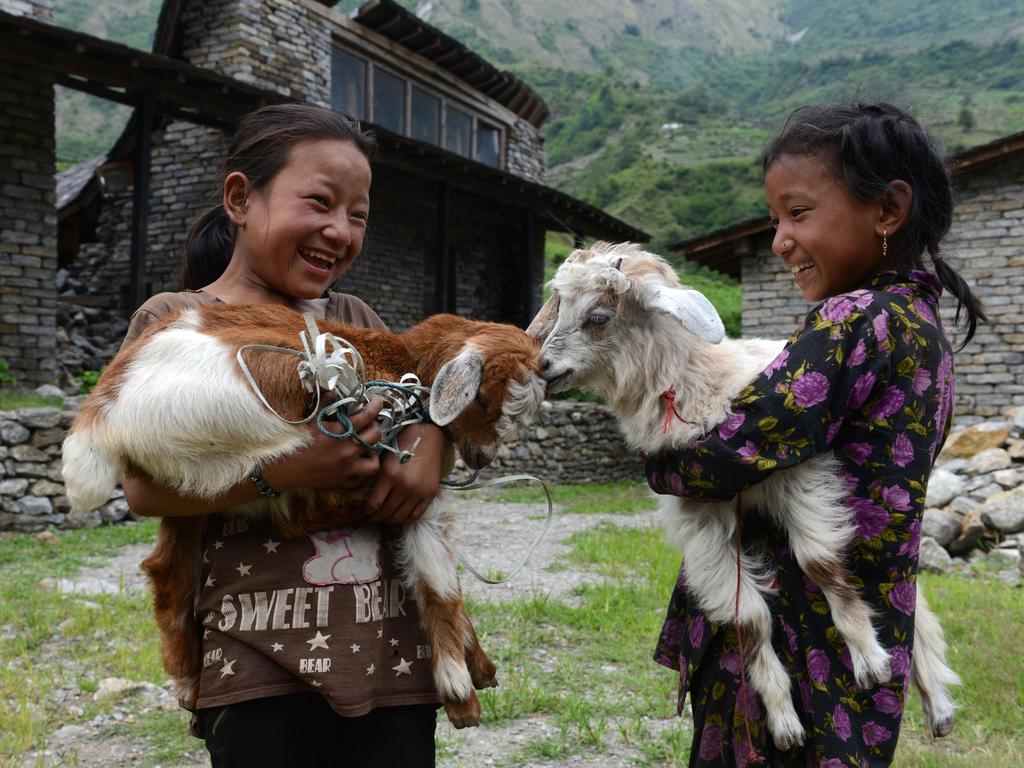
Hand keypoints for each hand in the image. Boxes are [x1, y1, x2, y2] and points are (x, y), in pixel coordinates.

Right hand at [262, 398, 384, 492]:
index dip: (376, 406)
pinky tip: (354, 465)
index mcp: (341, 433)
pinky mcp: (340, 482)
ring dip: (372, 454)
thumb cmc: (296, 440)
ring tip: (366, 448)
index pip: (367, 416)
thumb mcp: (310, 419)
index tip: (379, 401)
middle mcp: (347, 451)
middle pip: (375, 437)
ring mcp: (346, 469)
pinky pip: (359, 480)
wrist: (282, 467)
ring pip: (374, 464)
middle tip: (370, 424)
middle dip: (376, 427)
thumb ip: (325, 404)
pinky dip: (359, 473)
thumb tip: (333, 390)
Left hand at [365, 423, 447, 524]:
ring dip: (390, 520)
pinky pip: (415, 515)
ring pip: (400, 517)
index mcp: (390, 475)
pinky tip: (400, 516)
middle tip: (373, 516)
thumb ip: (376, 478)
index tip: (365, 511)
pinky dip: (406, 519)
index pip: (374, 504)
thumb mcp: (384, 459)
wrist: (429, 438)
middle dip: (377, 517)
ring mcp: (419, 492)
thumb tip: (363, 497)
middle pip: (386, 512)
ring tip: (385, 517)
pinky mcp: (430, 494)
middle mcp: (405, 486)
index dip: (367, 511)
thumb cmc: (402, 445)